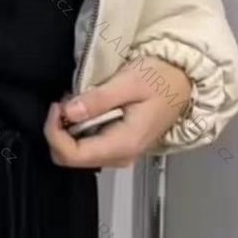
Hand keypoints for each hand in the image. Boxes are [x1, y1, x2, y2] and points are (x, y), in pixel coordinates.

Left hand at [43, 58, 191, 167]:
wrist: (183, 82)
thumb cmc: (160, 79)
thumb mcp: (129, 81)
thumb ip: (98, 100)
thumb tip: (69, 112)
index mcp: (124, 144)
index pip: (73, 156)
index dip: (54, 132)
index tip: (57, 105)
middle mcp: (120, 156)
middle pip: (71, 158)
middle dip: (58, 131)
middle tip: (65, 100)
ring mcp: (120, 152)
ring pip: (77, 153)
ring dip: (68, 128)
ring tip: (78, 100)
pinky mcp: (118, 145)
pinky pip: (88, 144)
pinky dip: (79, 127)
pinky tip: (87, 107)